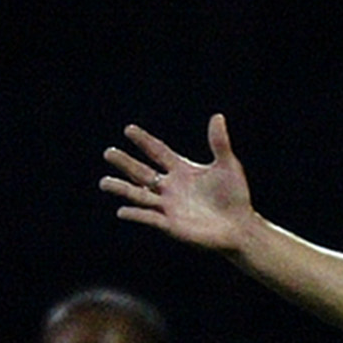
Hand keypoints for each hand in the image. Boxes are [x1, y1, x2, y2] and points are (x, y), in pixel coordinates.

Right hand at [103, 113, 258, 250]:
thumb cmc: (235, 196)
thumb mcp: (227, 165)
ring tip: (103, 182)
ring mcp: (168, 206)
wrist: (239, 226)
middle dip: (125, 163)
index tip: (129, 130)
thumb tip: (217, 117)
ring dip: (121, 189)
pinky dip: (136, 214)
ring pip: (139, 195)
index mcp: (181, 170)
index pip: (158, 152)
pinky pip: (149, 218)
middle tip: (108, 152)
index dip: (144, 141)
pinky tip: (122, 210)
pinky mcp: (170, 225)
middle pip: (142, 172)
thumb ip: (219, 143)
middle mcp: (170, 187)